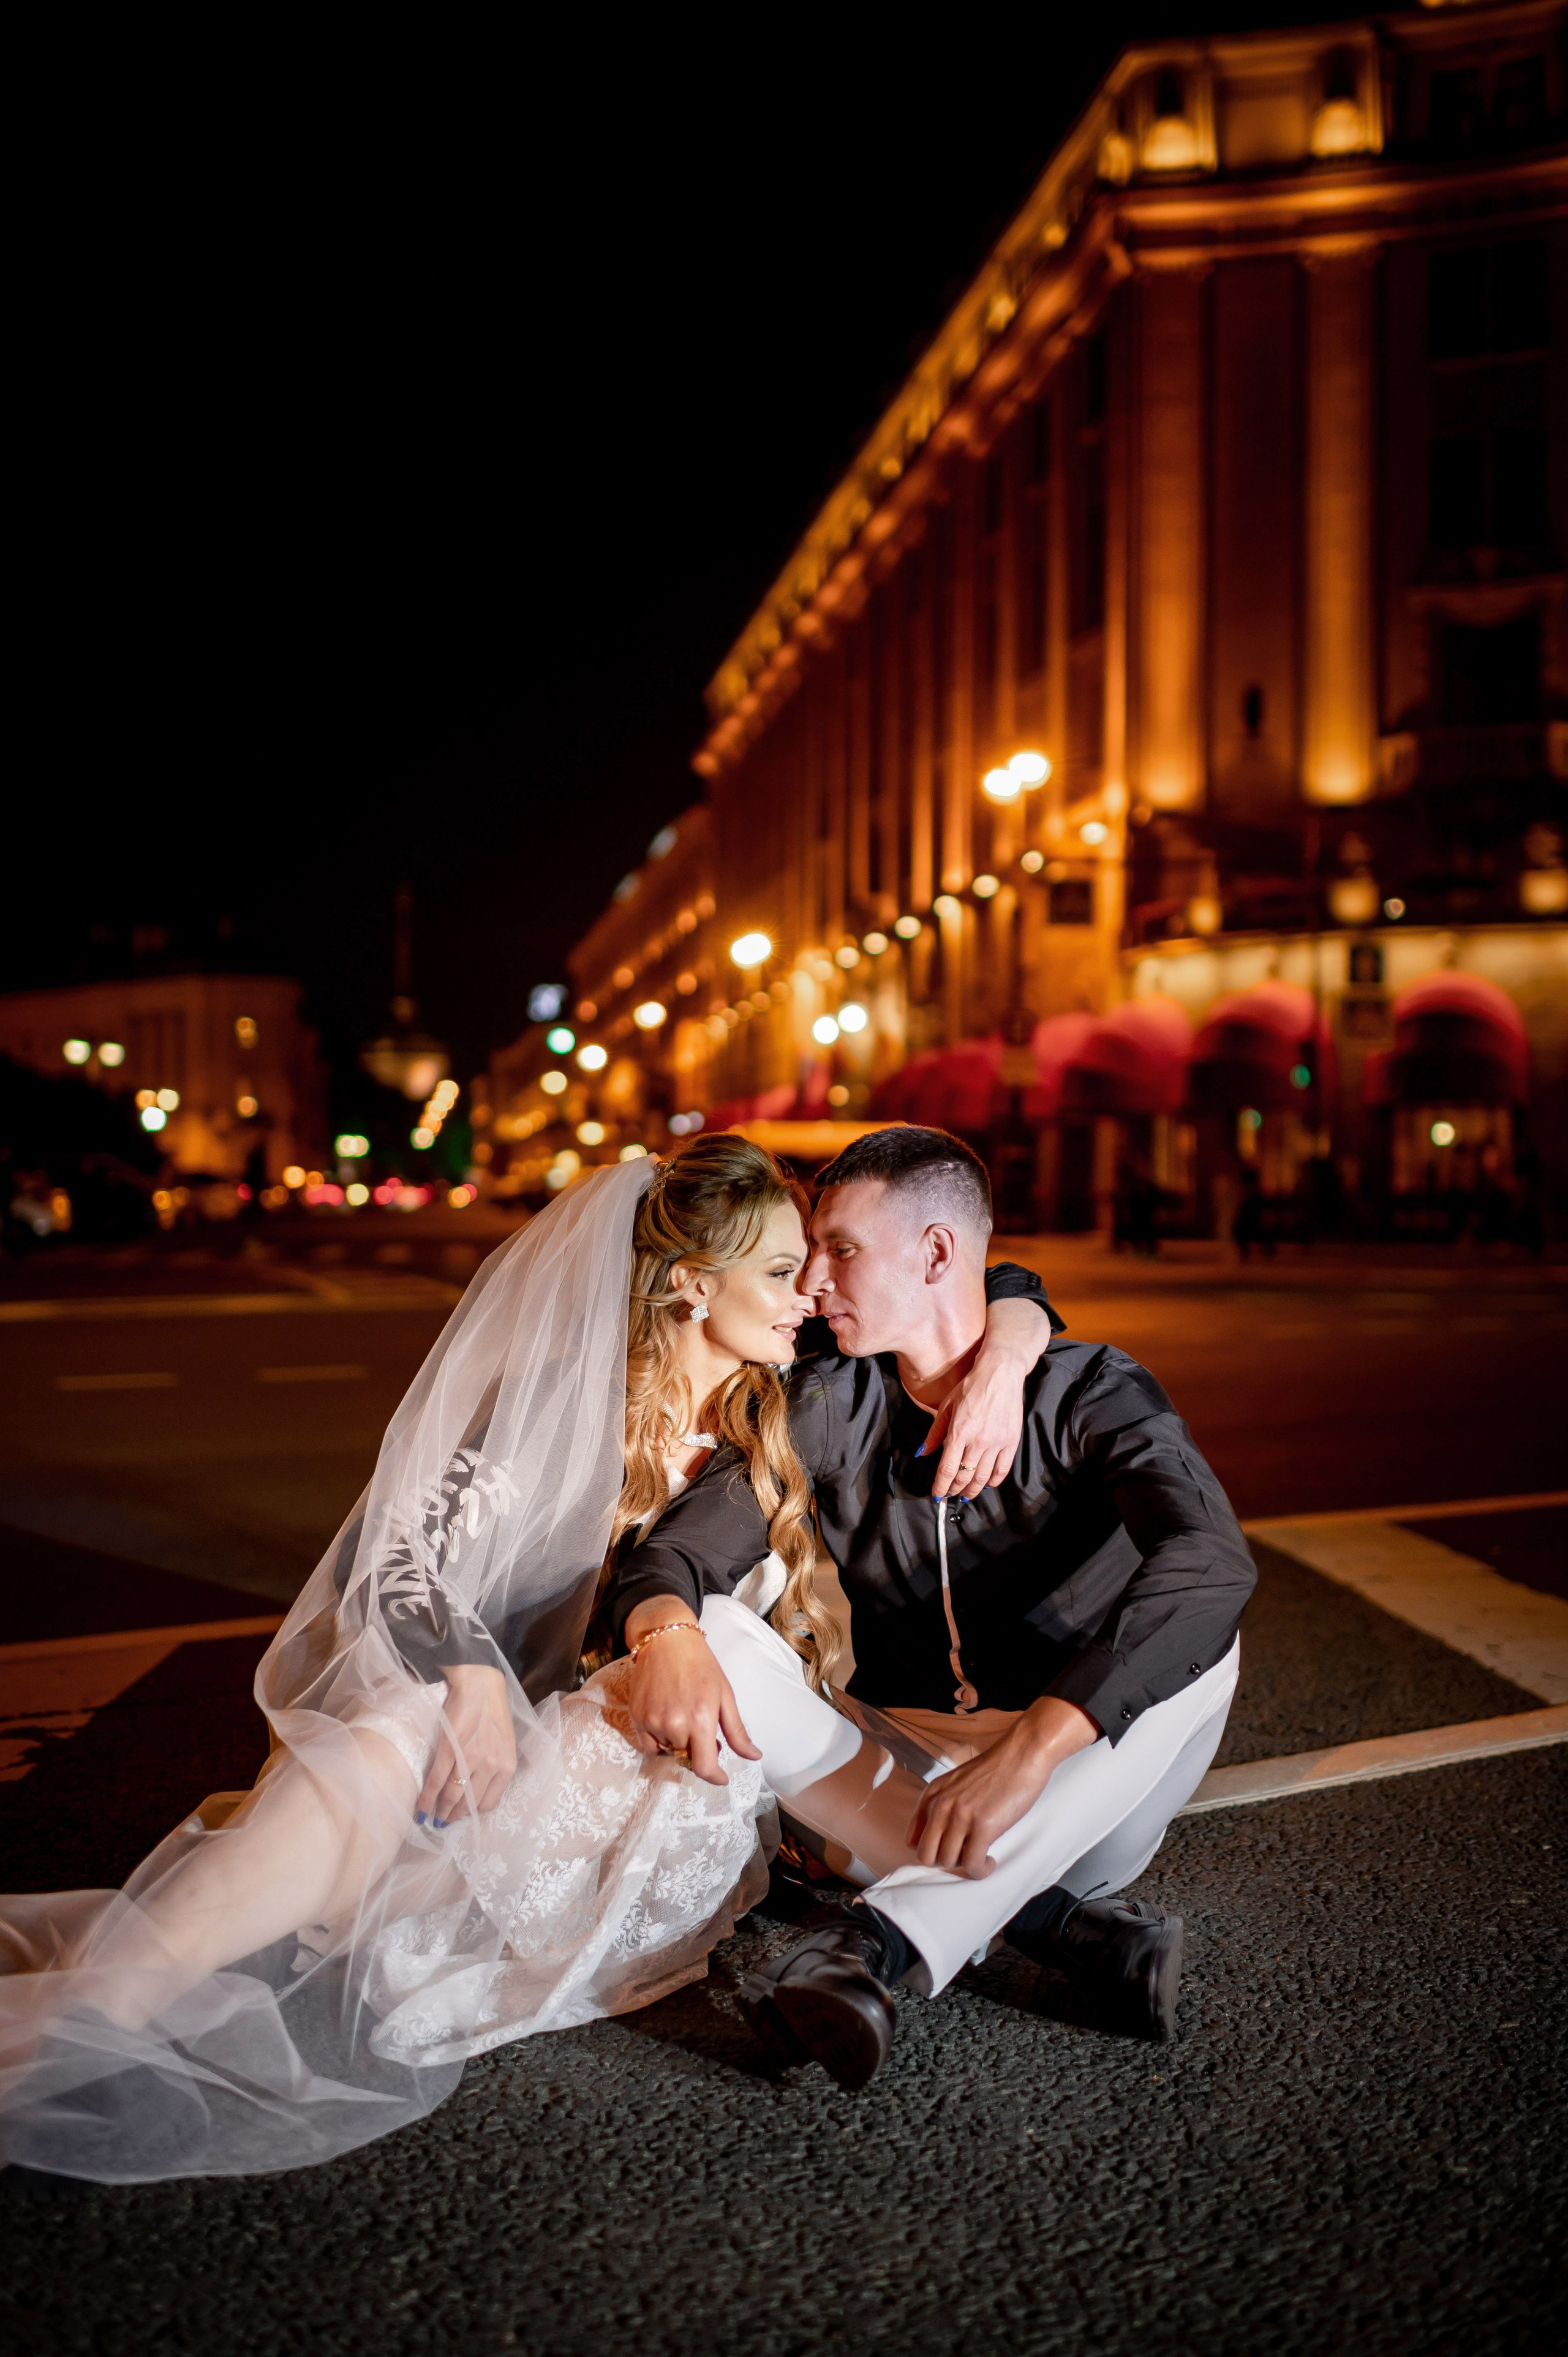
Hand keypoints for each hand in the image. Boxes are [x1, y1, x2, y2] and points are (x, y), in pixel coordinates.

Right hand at [418, 1663, 518, 1825]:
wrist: (479, 1683)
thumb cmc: (492, 1711)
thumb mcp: (505, 1742)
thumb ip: (497, 1765)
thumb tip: (482, 1787)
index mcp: (506, 1766)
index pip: (489, 1803)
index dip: (473, 1812)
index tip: (464, 1815)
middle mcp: (491, 1766)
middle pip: (470, 1804)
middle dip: (455, 1816)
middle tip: (445, 1822)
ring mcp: (469, 1760)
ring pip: (452, 1797)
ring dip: (441, 1812)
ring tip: (434, 1819)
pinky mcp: (449, 1752)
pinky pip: (436, 1783)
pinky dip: (427, 1800)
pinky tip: (422, 1811)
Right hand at [623, 1597, 760, 1787]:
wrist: (666, 1639)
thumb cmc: (701, 1665)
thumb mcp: (725, 1695)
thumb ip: (737, 1731)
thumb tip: (754, 1757)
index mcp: (701, 1720)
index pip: (704, 1767)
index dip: (714, 1777)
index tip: (721, 1777)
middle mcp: (674, 1725)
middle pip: (687, 1758)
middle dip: (699, 1751)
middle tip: (705, 1730)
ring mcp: (652, 1722)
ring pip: (668, 1751)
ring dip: (679, 1744)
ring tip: (685, 1718)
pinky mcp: (636, 1717)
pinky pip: (649, 1744)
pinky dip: (660, 1741)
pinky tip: (667, 1721)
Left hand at [907, 1698, 1097, 1875]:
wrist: (1022, 1754)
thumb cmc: (996, 1769)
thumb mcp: (958, 1783)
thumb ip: (945, 1804)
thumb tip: (943, 1838)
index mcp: (933, 1794)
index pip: (912, 1839)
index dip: (932, 1851)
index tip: (950, 1850)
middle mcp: (941, 1805)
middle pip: (926, 1855)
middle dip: (944, 1863)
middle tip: (964, 1856)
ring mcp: (961, 1815)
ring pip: (947, 1861)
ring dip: (964, 1867)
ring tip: (980, 1858)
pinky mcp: (983, 1825)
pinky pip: (972, 1864)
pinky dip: (980, 1870)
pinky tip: (989, 1861)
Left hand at [924, 1297, 1049, 1499]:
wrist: (999, 1373)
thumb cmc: (970, 1387)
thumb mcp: (946, 1407)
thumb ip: (934, 1433)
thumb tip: (921, 1453)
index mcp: (959, 1432)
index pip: (947, 1470)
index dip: (941, 1486)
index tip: (937, 1494)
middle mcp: (978, 1441)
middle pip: (964, 1477)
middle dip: (954, 1490)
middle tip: (949, 1494)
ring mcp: (997, 1442)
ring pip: (983, 1477)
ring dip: (972, 1490)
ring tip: (964, 1495)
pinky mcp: (1011, 1442)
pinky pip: (1002, 1470)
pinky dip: (993, 1481)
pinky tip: (986, 1484)